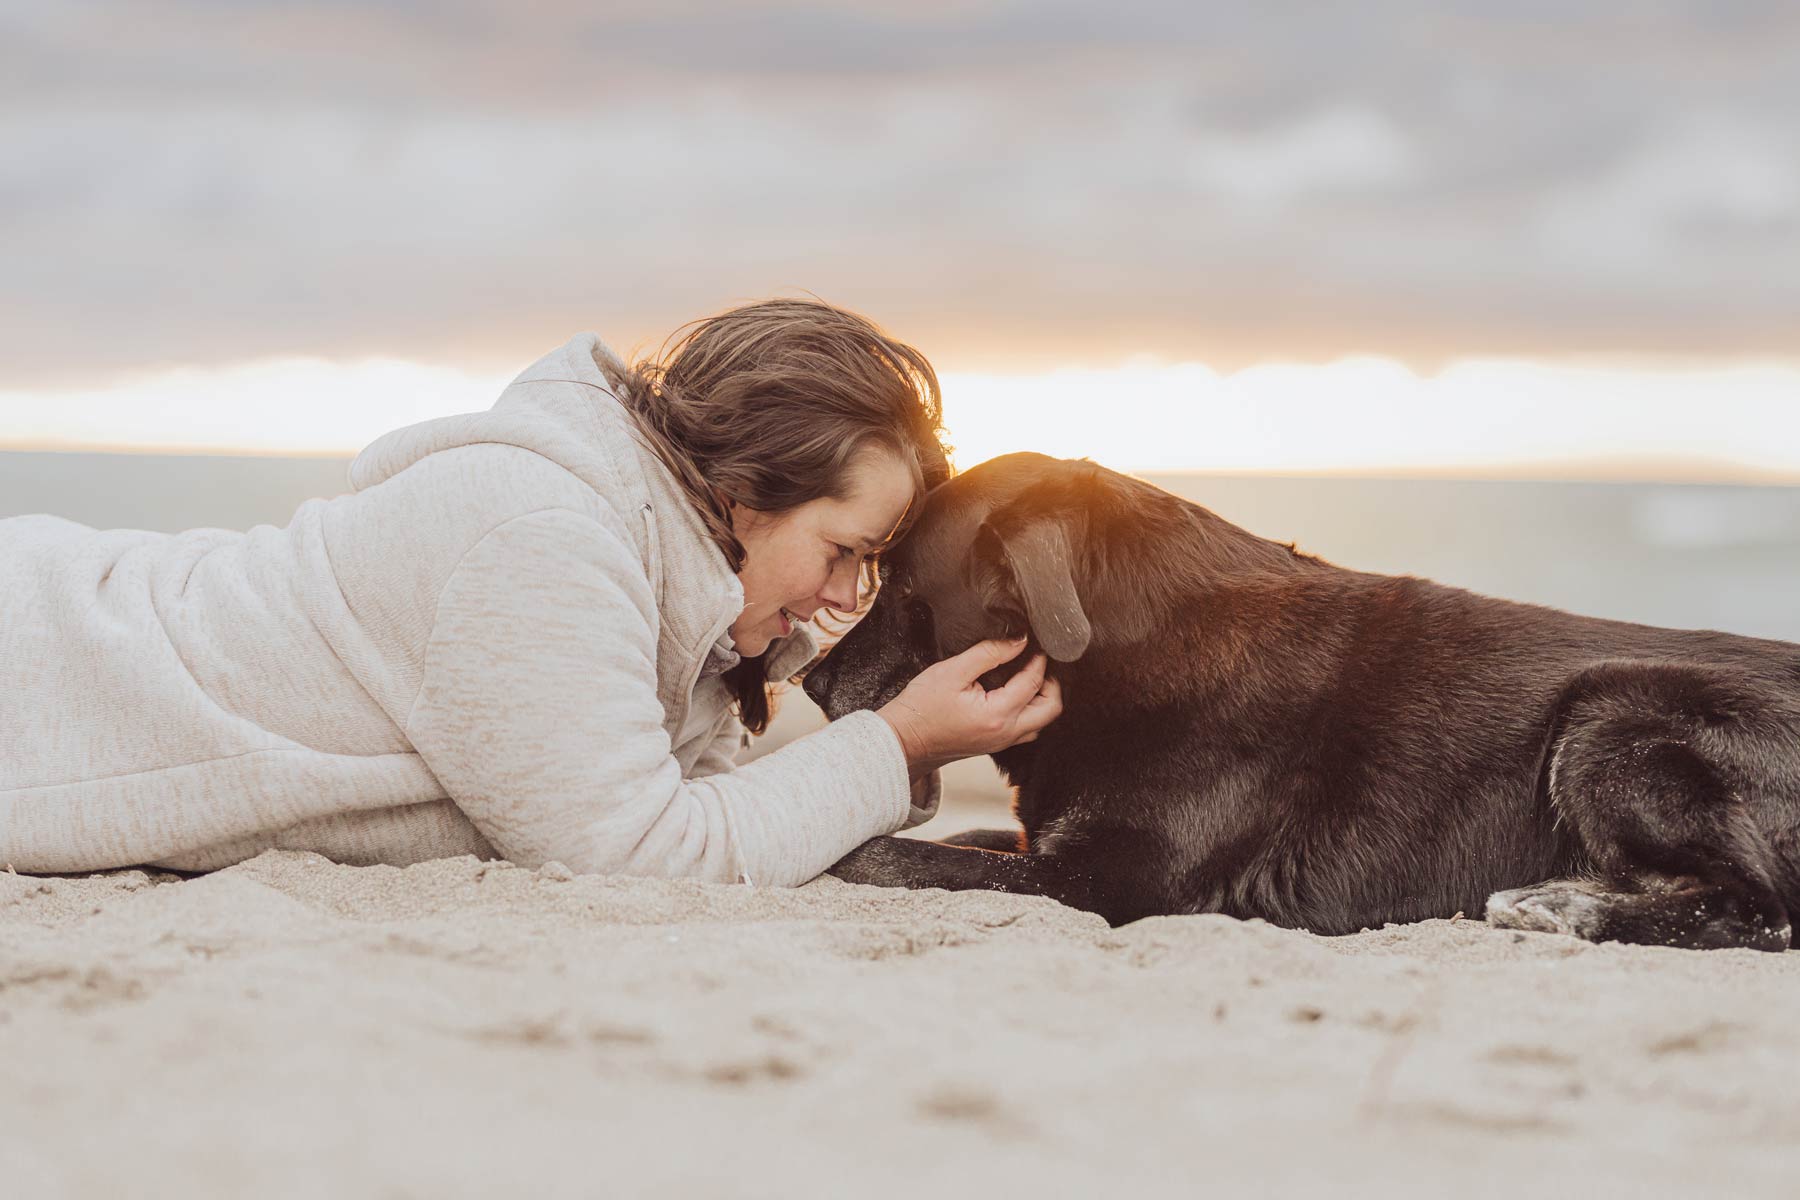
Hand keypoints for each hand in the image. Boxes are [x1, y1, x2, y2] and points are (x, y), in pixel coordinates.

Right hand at [877, 638, 1062, 775]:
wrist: (903, 740)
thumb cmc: (921, 707)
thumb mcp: (952, 671)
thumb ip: (989, 653)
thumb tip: (1018, 641)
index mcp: (998, 714)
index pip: (1032, 682)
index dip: (1037, 660)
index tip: (1035, 645)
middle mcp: (1006, 733)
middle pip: (1050, 709)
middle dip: (1050, 683)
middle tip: (1037, 663)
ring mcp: (1001, 743)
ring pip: (1041, 723)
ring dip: (1041, 699)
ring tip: (1028, 677)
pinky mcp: (994, 745)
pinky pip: (1025, 730)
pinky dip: (1029, 712)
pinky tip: (1015, 695)